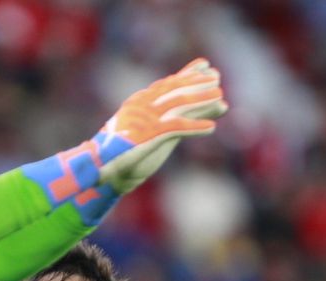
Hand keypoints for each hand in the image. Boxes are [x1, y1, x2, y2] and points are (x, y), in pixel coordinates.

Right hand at [95, 58, 227, 192]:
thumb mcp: (151, 132)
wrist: (105, 168)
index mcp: (140, 102)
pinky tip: (211, 128)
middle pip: (175, 89)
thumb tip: (185, 114)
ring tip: (220, 97)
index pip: (167, 83)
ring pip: (179, 104)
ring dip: (201, 100)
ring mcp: (146, 119)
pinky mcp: (149, 136)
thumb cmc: (128, 152)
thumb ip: (168, 120)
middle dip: (198, 83)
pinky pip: (176, 128)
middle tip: (216, 78)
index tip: (206, 66)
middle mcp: (143, 105)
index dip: (188, 74)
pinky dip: (195, 127)